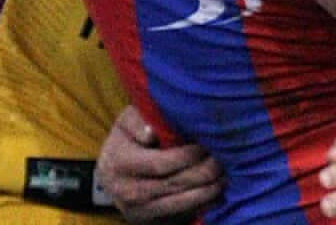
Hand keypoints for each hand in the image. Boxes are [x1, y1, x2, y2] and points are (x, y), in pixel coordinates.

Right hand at [96, 106, 222, 222]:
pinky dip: (205, 204)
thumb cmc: (126, 141)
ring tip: (225, 174)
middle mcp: (130, 192)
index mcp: (122, 164)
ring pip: (184, 203)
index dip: (188, 155)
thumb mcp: (125, 123)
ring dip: (210, 190)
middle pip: (177, 184)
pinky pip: (185, 216)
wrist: (110, 176)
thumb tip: (152, 133)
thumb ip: (138, 121)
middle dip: (205, 172)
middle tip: (223, 158)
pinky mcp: (153, 222)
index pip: (162, 163)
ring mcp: (142, 211)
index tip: (205, 143)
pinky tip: (218, 190)